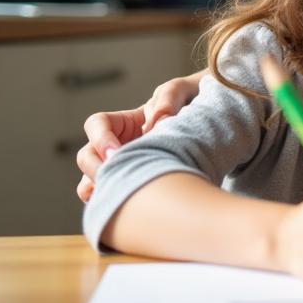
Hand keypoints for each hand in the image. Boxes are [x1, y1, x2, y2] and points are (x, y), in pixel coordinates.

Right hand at [75, 73, 203, 201]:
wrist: (215, 122)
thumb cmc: (193, 101)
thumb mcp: (183, 92)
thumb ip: (169, 99)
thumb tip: (157, 121)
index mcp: (125, 121)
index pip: (97, 124)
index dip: (100, 139)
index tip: (116, 153)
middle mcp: (119, 145)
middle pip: (88, 156)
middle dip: (96, 168)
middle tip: (117, 179)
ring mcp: (126, 167)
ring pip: (93, 181)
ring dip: (98, 189)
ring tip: (116, 196)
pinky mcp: (136, 185)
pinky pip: (113, 197)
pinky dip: (112, 203)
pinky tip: (125, 210)